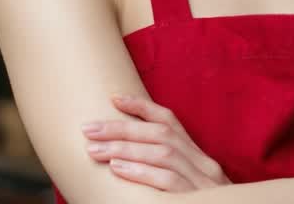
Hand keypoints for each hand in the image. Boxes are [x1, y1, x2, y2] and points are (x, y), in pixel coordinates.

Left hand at [82, 94, 231, 190]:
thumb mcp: (190, 186)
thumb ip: (167, 171)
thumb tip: (126, 157)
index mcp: (200, 158)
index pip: (170, 121)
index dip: (141, 107)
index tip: (113, 98)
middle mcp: (204, 165)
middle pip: (162, 134)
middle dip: (122, 128)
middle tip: (89, 129)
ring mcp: (203, 182)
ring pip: (163, 154)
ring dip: (125, 149)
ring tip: (96, 149)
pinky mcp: (196, 198)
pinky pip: (168, 180)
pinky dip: (141, 172)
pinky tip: (119, 169)